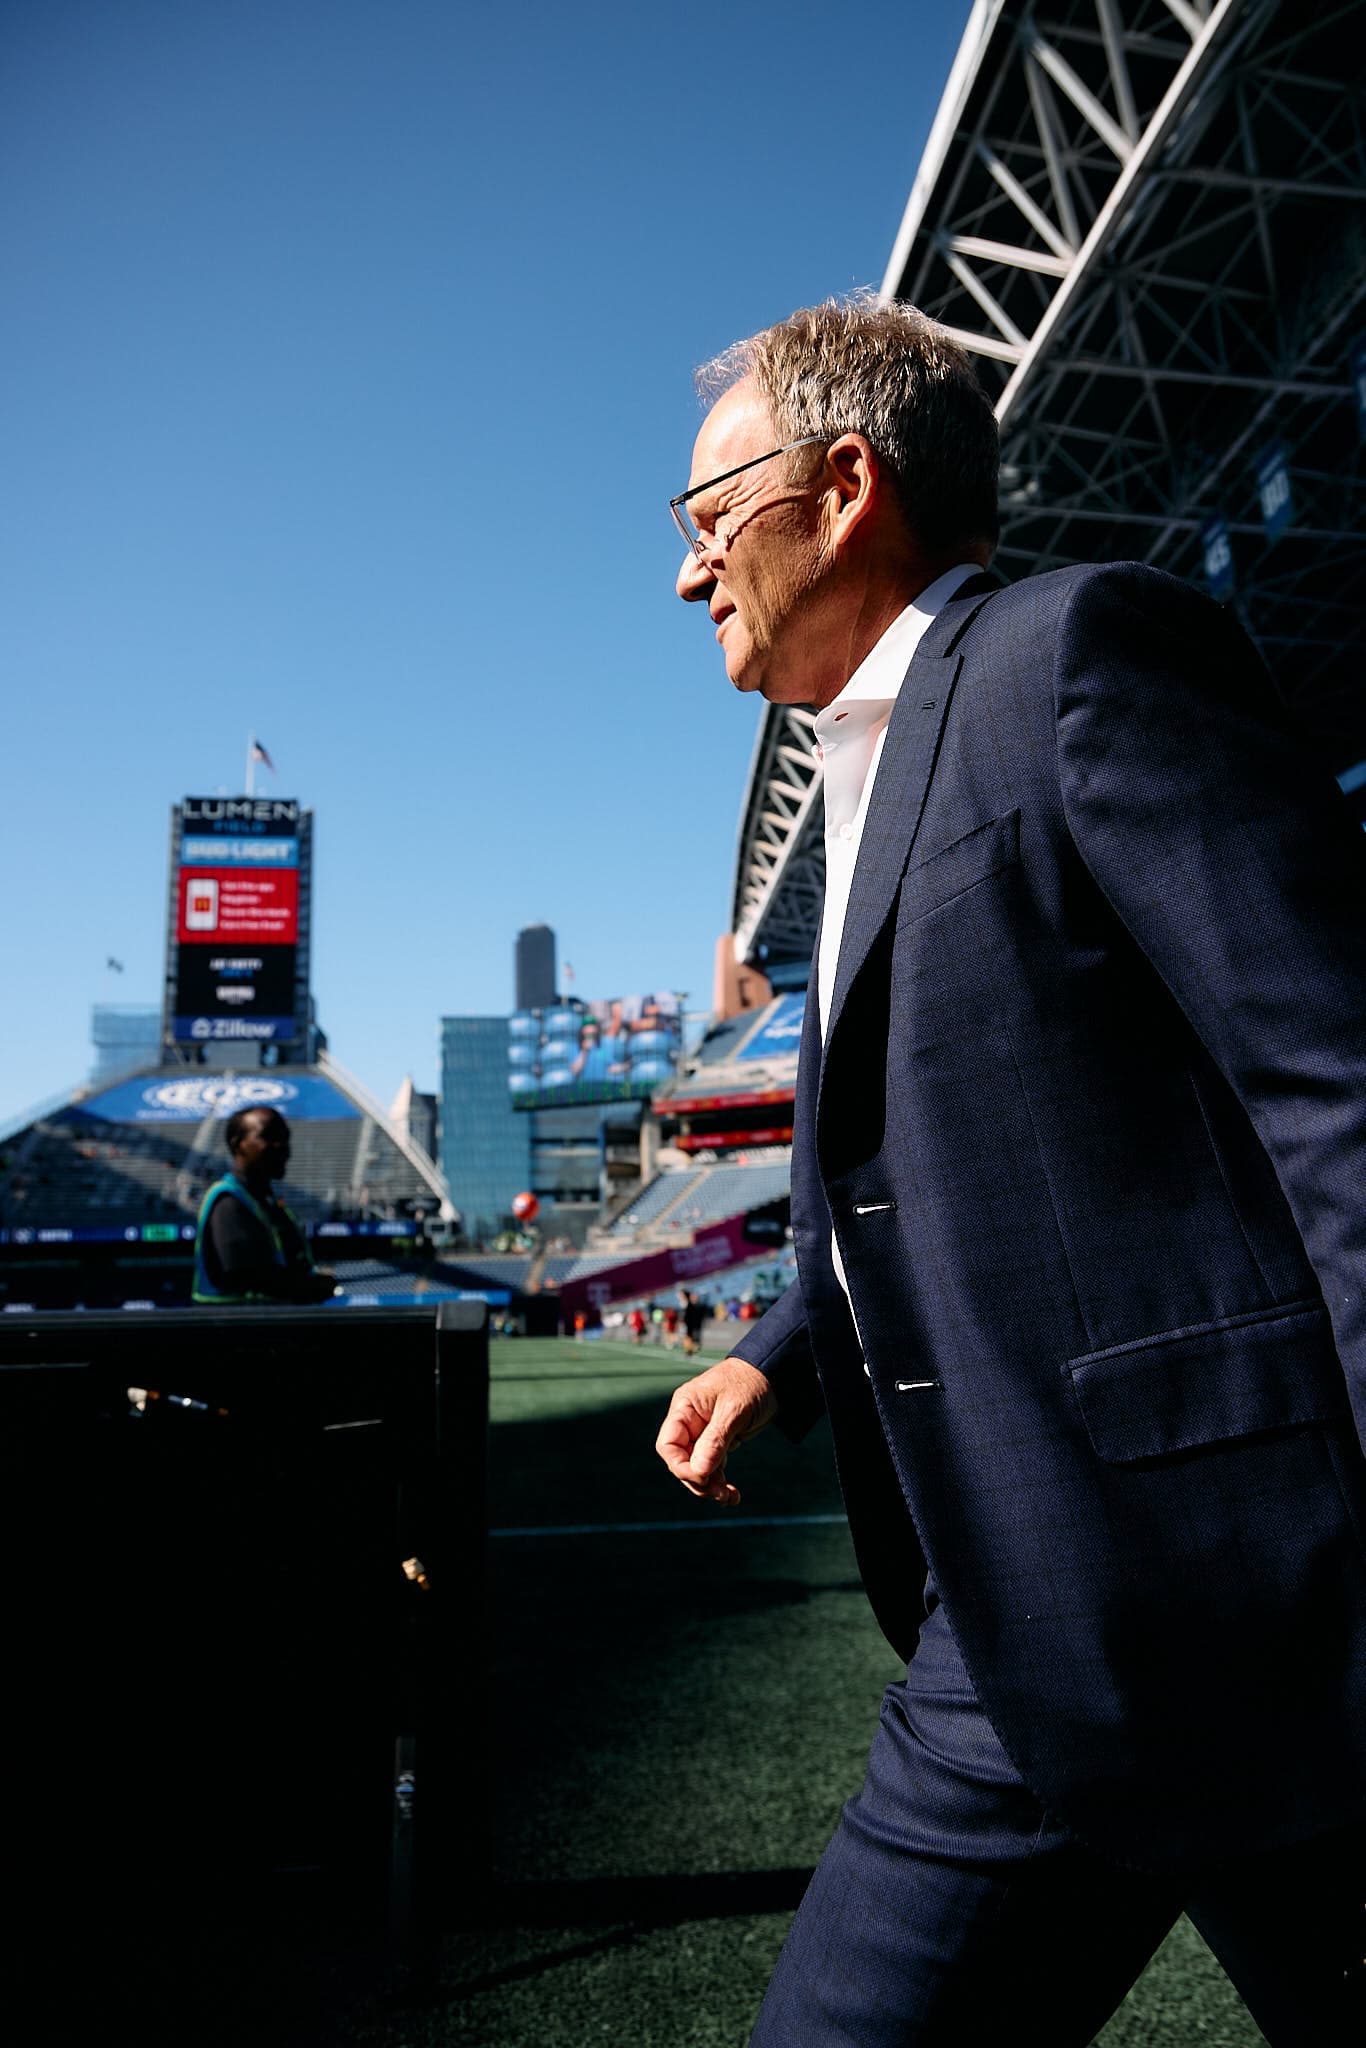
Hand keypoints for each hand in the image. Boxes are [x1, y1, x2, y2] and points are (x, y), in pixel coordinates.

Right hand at [655, 1357, 776, 1504]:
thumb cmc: (750, 1383)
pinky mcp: (719, 1441)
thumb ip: (714, 1440)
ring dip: (711, 1486)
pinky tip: (733, 1494)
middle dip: (699, 1481)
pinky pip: (712, 1467)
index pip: (668, 1445)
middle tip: (721, 1495)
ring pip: (697, 1468)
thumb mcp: (733, 1410)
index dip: (680, 1467)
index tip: (702, 1479)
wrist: (774, 1375)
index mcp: (685, 1408)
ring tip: (730, 1498)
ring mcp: (704, 1433)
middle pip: (681, 1461)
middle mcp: (690, 1422)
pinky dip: (720, 1481)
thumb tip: (698, 1472)